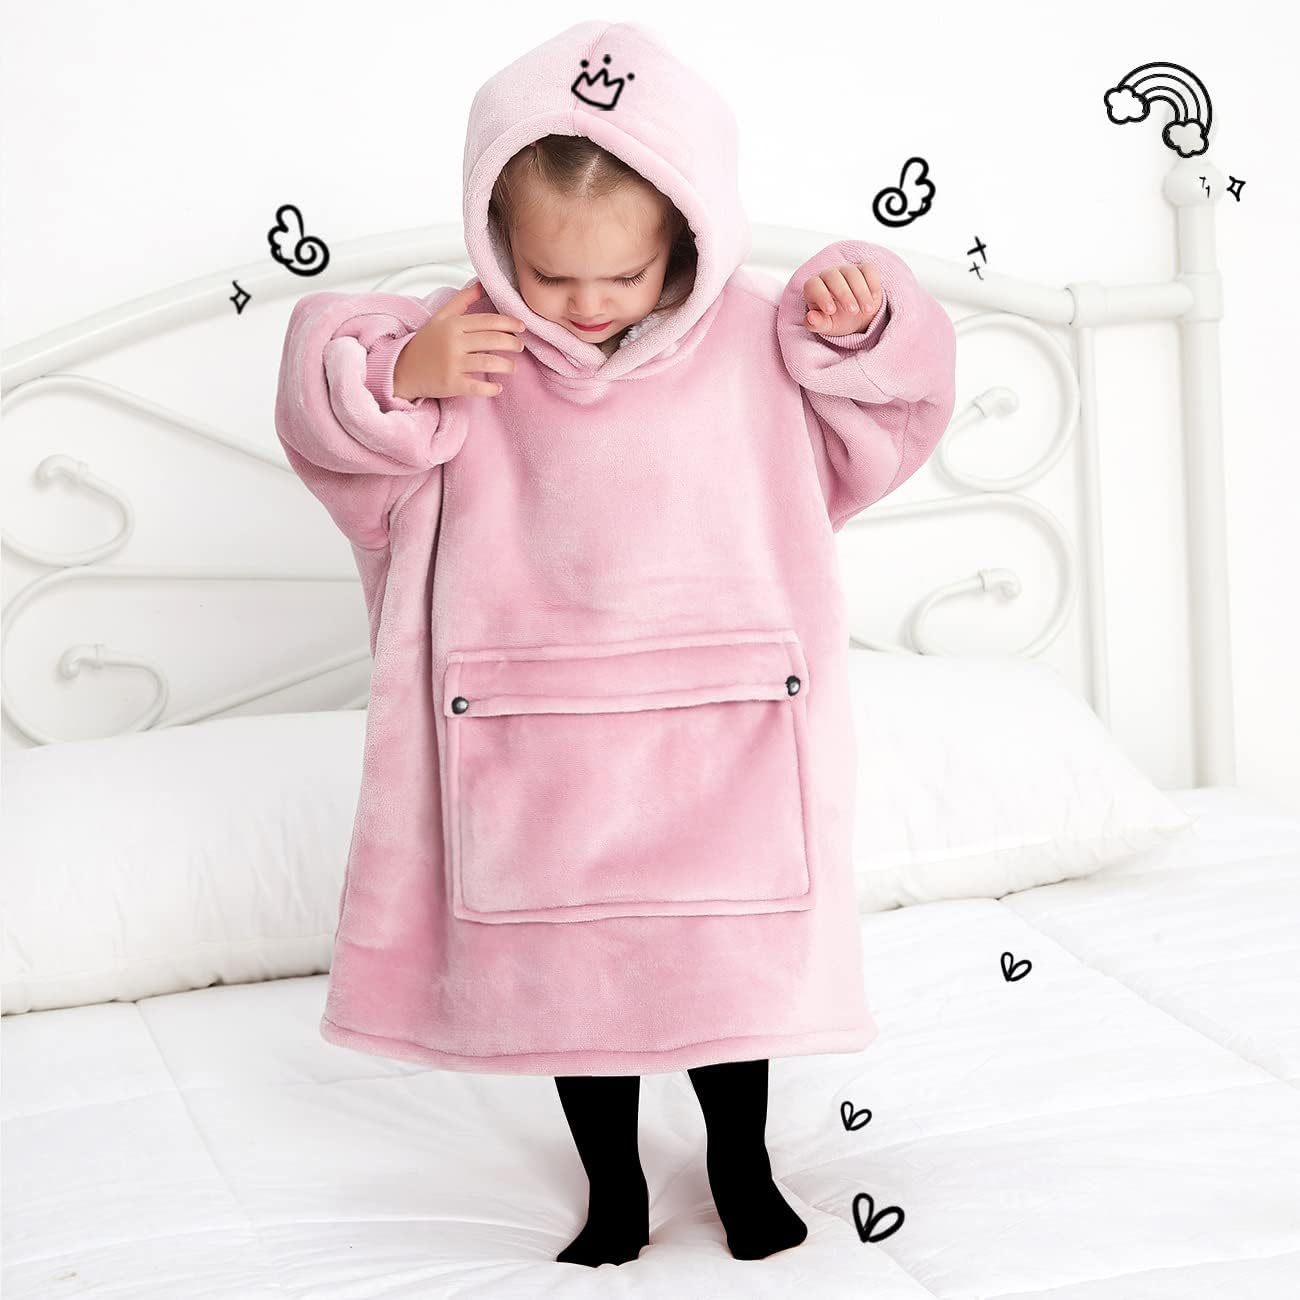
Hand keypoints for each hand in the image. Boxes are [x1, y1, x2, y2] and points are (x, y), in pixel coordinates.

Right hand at [393, 279, 525, 399]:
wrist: (402, 369)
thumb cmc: (425, 343)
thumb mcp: (441, 317)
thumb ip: (462, 301)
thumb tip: (480, 284)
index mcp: (453, 325)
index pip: (488, 321)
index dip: (509, 323)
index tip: (521, 326)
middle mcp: (454, 343)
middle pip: (492, 340)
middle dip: (512, 343)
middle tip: (520, 347)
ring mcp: (453, 364)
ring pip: (489, 363)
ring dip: (507, 366)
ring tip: (512, 367)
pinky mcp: (451, 384)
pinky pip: (477, 387)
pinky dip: (491, 388)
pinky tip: (498, 387)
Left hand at [802, 261, 883, 337]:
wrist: (857, 317)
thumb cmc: (837, 319)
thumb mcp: (826, 326)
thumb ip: (816, 323)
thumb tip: (810, 317)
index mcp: (815, 287)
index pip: (814, 285)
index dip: (821, 295)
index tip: (831, 311)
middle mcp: (829, 275)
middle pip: (833, 277)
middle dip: (844, 295)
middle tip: (852, 312)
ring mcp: (846, 270)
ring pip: (852, 273)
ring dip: (861, 292)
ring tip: (867, 311)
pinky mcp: (863, 269)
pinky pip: (868, 270)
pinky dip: (872, 284)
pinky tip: (874, 298)